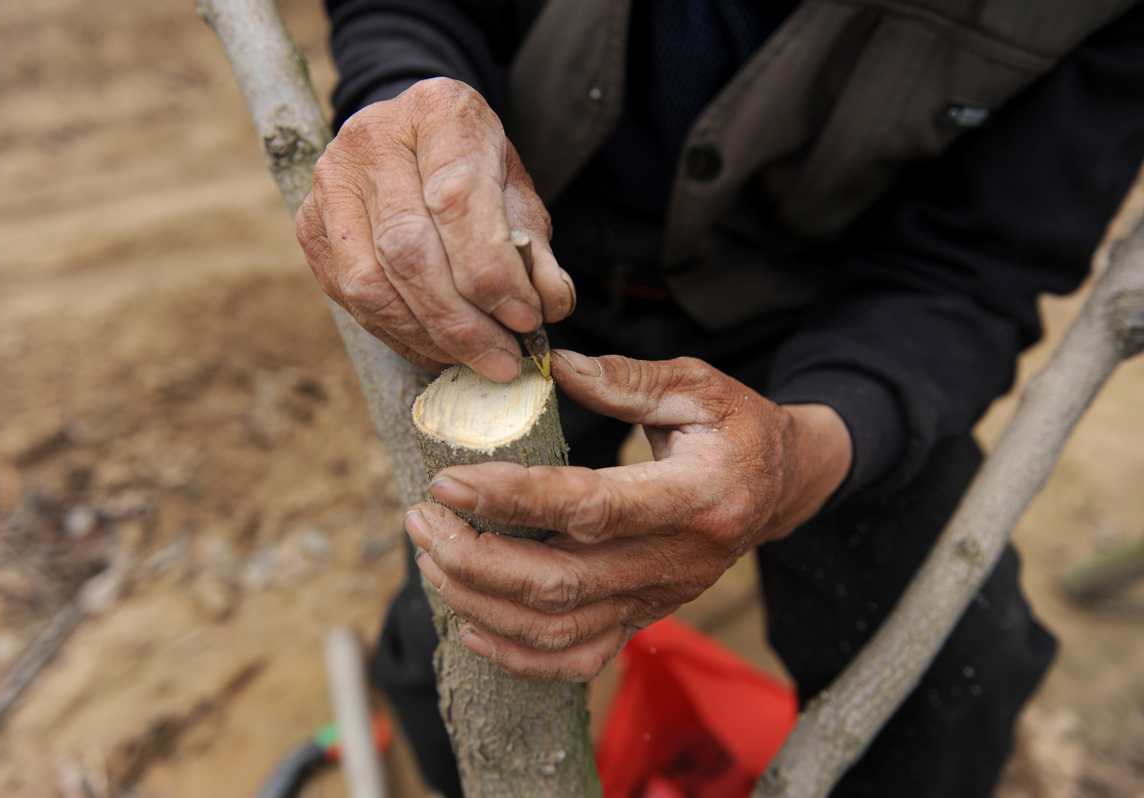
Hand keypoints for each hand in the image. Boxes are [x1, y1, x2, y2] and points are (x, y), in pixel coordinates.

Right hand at [295, 78, 575, 382]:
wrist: (414, 138)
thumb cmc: (473, 166)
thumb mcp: (517, 188)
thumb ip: (533, 245)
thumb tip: (548, 304)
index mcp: (437, 112)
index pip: (456, 201)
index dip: (490, 272)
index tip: (525, 318)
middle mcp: (373, 140)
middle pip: (408, 251)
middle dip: (461, 321)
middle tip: (503, 358)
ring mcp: (332, 184)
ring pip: (372, 285)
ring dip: (430, 338)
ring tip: (477, 360)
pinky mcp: (312, 227)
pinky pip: (352, 300)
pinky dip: (402, 337)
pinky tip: (440, 351)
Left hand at [403, 351, 852, 680]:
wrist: (781, 486)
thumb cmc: (737, 429)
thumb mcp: (700, 387)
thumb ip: (629, 381)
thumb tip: (558, 369)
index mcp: (696, 497)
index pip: (592, 507)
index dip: (515, 498)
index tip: (450, 481)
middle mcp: (678, 561)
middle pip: (563, 583)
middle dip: (477, 558)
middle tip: (422, 518)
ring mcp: (660, 598)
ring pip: (559, 629)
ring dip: (483, 602)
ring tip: (431, 557)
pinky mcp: (645, 618)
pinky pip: (579, 658)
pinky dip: (519, 655)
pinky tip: (471, 625)